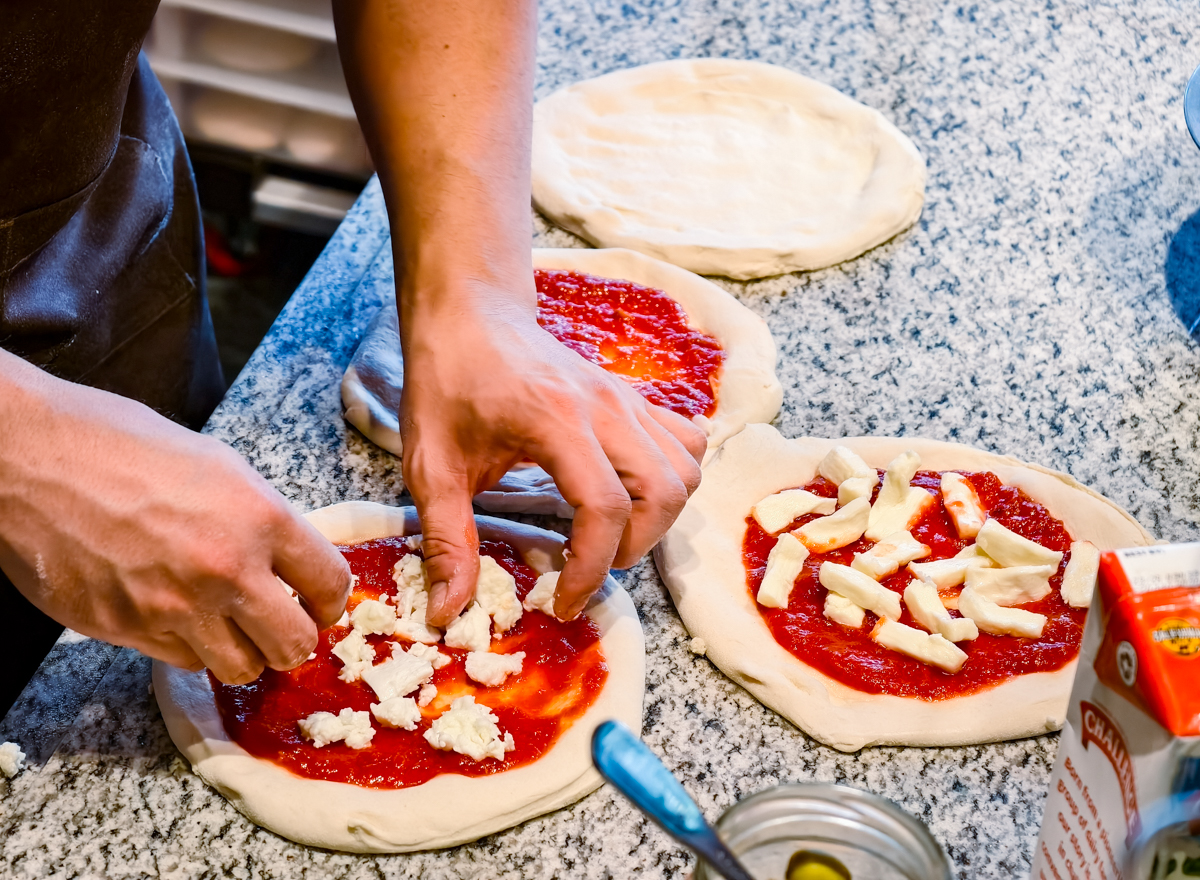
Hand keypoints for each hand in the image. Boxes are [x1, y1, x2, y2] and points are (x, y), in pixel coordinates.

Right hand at [0, 353, 350, 683]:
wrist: (31, 458)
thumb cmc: (121, 444)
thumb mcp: (218, 466)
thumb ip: (262, 518)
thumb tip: (289, 560)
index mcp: (260, 517)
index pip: (331, 583)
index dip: (332, 602)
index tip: (322, 605)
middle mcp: (226, 569)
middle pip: (295, 644)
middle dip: (295, 638)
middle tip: (282, 624)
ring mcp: (175, 607)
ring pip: (241, 669)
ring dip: (244, 652)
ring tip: (230, 626)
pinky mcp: (127, 630)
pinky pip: (183, 662)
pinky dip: (190, 649)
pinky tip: (178, 617)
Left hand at [399, 287, 705, 623]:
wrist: (470, 313)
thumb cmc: (447, 381)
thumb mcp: (430, 465)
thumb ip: (445, 540)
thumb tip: (449, 610)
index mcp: (555, 419)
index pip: (604, 507)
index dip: (590, 569)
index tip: (560, 601)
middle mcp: (605, 406)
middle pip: (663, 492)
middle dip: (634, 548)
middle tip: (589, 570)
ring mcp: (626, 399)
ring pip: (685, 469)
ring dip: (659, 517)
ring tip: (612, 538)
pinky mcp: (633, 399)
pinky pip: (685, 442)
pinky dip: (672, 478)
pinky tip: (632, 495)